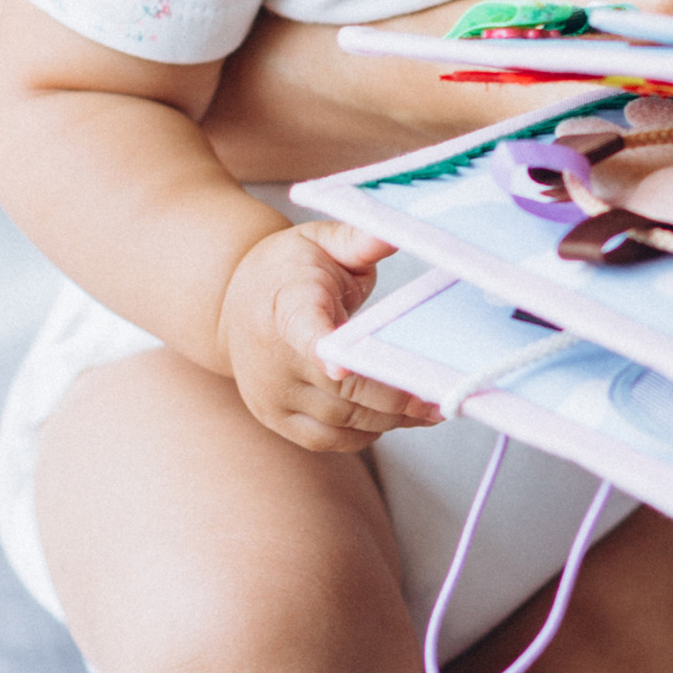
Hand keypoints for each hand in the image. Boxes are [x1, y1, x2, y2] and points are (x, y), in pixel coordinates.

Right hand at [220, 221, 432, 455]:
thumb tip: (396, 231)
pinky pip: (329, 440)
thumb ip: (358, 238)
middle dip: (396, 397)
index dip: (323, 350)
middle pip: (342, 389)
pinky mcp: (275, 419)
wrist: (231, 303)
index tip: (341, 365)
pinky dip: (366, 433)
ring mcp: (270, 393)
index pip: (302, 329)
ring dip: (391, 419)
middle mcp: (271, 356)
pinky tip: (393, 418)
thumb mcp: (321, 241)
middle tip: (441, 396)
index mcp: (286, 303)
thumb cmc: (288, 269)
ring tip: (429, 408)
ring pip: (342, 421)